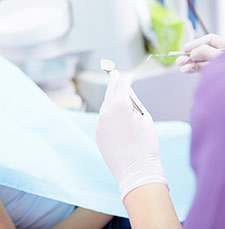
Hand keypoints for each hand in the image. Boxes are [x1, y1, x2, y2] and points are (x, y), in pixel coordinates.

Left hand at [96, 70, 166, 200]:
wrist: (136, 171)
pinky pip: (104, 120)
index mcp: (118, 105)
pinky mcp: (98, 134)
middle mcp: (105, 112)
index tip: (129, 75)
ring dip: (111, 100)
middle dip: (113, 84)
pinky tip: (116, 116)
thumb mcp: (145, 118)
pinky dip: (109, 114)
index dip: (126, 79)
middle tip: (114, 73)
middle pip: (110, 93)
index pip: (121, 85)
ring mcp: (99, 124)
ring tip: (117, 94)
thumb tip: (126, 95)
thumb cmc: (145, 144)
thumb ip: (133, 103)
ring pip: (105, 107)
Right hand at [176, 34, 224, 72]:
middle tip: (180, 59)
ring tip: (180, 66)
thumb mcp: (220, 56)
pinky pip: (203, 69)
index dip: (196, 43)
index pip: (210, 39)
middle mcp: (221, 53)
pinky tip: (186, 69)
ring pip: (202, 61)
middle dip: (189, 55)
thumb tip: (193, 53)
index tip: (185, 48)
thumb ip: (207, 53)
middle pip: (203, 51)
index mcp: (224, 45)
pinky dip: (194, 69)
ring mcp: (219, 63)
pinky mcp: (216, 71)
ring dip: (189, 63)